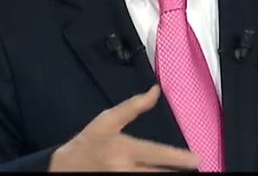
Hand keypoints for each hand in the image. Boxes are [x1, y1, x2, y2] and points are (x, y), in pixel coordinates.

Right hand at [50, 85, 199, 171]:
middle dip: (176, 173)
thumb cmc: (88, 142)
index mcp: (122, 149)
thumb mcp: (107, 120)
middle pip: (156, 174)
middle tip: (196, 169)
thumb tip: (156, 90)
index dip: (177, 158)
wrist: (61, 168)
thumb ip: (133, 106)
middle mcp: (123, 169)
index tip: (197, 159)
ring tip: (182, 173)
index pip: (155, 154)